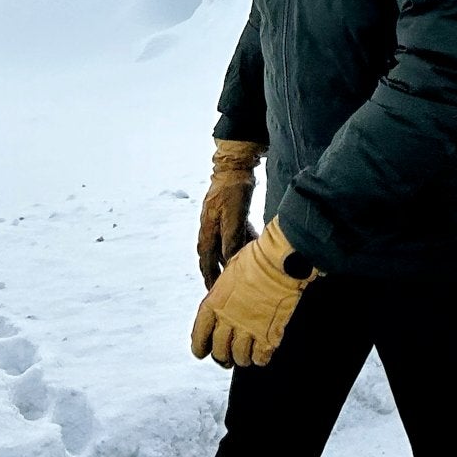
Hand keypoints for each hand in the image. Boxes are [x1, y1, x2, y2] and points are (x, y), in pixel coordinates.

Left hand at [191, 219, 315, 367]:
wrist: (279, 260)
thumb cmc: (256, 258)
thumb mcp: (229, 273)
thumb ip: (223, 294)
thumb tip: (223, 304)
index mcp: (214, 304)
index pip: (199, 336)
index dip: (200, 347)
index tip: (203, 351)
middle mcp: (228, 320)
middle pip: (219, 352)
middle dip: (223, 356)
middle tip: (228, 356)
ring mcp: (248, 329)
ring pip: (240, 358)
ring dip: (242, 358)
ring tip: (247, 354)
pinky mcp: (269, 335)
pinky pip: (260, 358)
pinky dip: (261, 357)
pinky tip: (263, 350)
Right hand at [197, 139, 262, 288]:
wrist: (236, 164)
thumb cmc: (233, 189)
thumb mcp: (234, 216)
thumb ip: (231, 238)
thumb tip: (229, 260)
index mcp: (207, 229)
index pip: (206, 260)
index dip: (209, 276)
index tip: (213, 292)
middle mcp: (210, 227)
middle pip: (212, 255)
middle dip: (217, 272)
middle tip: (224, 288)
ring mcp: (218, 219)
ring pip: (223, 245)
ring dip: (230, 257)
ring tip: (239, 272)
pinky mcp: (229, 213)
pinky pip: (233, 233)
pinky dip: (240, 242)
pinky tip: (250, 246)